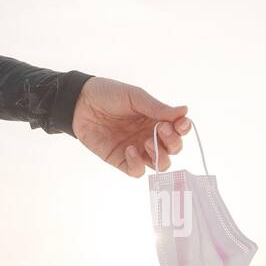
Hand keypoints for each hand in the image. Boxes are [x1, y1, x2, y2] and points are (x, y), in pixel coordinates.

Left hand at [72, 77, 192, 177]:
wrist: (80, 102)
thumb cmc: (109, 94)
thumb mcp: (135, 97)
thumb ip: (158, 108)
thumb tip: (184, 111)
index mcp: (156, 119)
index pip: (178, 130)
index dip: (183, 130)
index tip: (181, 123)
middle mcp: (149, 135)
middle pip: (172, 149)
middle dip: (172, 142)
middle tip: (162, 129)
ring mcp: (137, 149)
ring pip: (159, 164)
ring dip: (159, 156)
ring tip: (146, 142)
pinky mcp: (121, 160)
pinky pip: (136, 171)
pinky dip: (138, 164)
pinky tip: (130, 150)